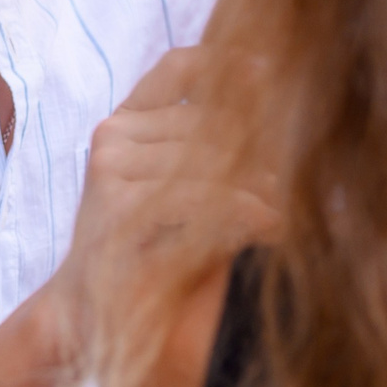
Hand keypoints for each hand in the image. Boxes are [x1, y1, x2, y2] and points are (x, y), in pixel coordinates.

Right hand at [48, 48, 277, 357]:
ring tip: (284, 214)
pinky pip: (201, 196)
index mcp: (125, 123)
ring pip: (212, 159)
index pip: (179, 69)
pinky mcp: (117, 207)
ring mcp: (111, 168)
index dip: (228, 65)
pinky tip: (270, 227)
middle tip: (292, 187)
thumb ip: (213, 147)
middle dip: (260, 154)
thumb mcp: (185, 190)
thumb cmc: (151, 257)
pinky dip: (245, 211)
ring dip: (261, 188)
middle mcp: (113, 135)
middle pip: (211, 122)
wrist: (94, 321)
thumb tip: (275, 92)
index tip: (273, 74)